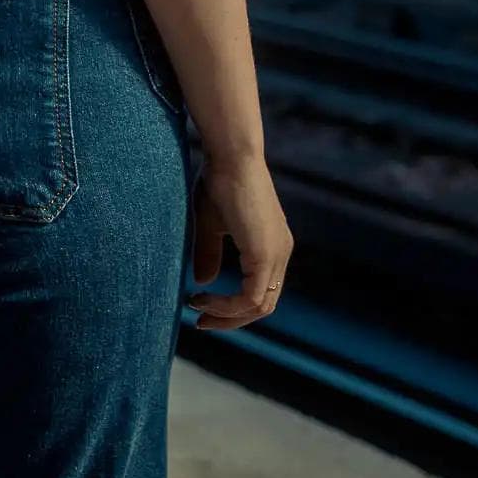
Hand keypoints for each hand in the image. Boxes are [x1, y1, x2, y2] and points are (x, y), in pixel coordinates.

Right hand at [186, 150, 294, 330]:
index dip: (233, 306)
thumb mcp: (210, 224)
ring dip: (227, 315)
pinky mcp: (266, 254)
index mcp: (271, 244)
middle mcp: (280, 252)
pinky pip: (251, 297)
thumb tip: (203, 282)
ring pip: (259, 305)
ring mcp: (276, 254)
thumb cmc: (218, 181)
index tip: (201, 307)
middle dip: (230, 319)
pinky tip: (202, 297)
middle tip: (200, 321)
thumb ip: (210, 254)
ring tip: (197, 309)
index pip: (261, 290)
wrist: (230, 156)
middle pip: (263, 305)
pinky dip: (227, 306)